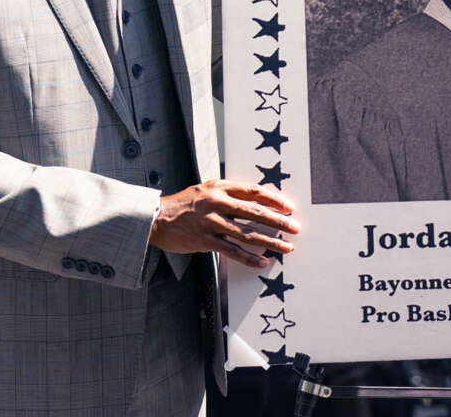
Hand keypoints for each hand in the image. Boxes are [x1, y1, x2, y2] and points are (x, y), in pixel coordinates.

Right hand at [150, 179, 300, 267]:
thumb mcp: (205, 190)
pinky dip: (249, 257)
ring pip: (248, 232)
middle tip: (295, 227)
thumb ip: (227, 193)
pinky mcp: (205, 240)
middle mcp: (217, 202)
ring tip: (287, 248)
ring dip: (270, 241)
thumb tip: (254, 201)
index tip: (289, 207)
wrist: (155, 218)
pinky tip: (262, 262)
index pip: (253, 192)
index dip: (274, 199)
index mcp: (220, 187)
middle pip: (255, 212)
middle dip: (279, 221)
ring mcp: (212, 222)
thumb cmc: (182, 204)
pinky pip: (232, 250)